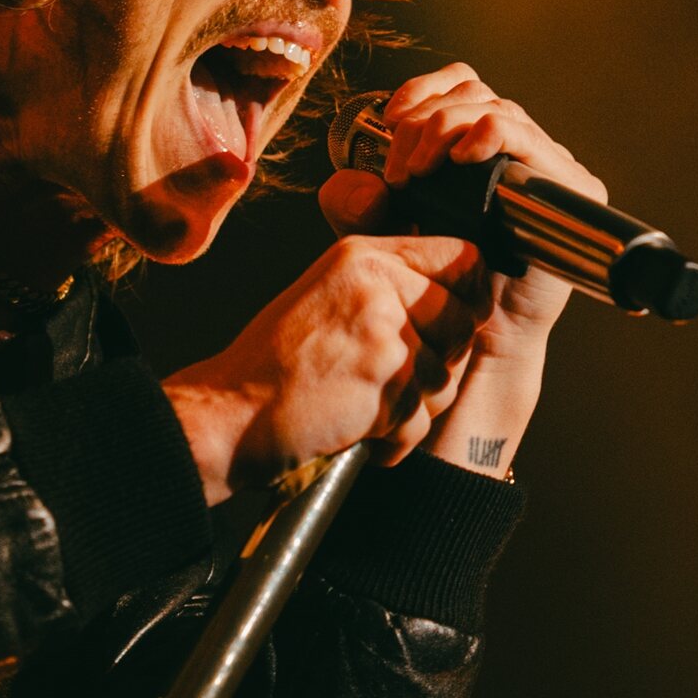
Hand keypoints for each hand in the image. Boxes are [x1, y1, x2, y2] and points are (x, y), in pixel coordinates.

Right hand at [162, 230, 491, 504]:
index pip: (462, 258)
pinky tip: (355, 430)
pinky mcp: (383, 381)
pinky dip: (393, 440)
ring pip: (444, 377)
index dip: (469, 297)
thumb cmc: (269, 370)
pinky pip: (420, 419)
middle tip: (390, 380)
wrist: (228, 415)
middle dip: (438, 363)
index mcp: (363, 257)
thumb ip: (385, 288)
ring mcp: (382, 332)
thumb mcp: (325, 298)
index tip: (451, 325)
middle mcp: (376, 285)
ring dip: (412, 406)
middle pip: (462, 323)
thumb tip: (456, 300)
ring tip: (362, 406)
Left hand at [320, 63, 606, 477]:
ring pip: (498, 110)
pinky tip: (463, 155)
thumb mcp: (382, 236)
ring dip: (447, 129)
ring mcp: (545, 167)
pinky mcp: (570, 188)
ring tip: (415, 173)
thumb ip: (358, 206)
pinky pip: (531, 142)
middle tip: (397, 167)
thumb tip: (347, 182)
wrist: (472, 338)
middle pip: (475, 93)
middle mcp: (515, 150)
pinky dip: (492, 136)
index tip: (388, 120)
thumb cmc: (435, 286)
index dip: (423, 90)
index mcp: (474, 146)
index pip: (460, 85)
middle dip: (426, 120)